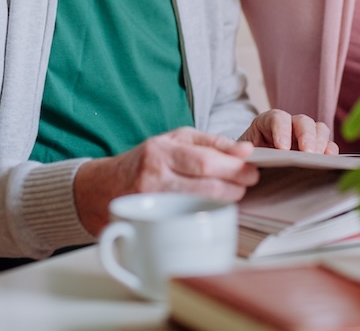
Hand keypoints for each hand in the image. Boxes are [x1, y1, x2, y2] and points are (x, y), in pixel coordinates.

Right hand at [73, 127, 257, 234]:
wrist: (107, 186)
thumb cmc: (148, 159)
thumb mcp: (175, 139)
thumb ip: (209, 142)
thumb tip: (243, 150)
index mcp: (161, 150)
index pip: (205, 158)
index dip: (233, 164)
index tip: (251, 164)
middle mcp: (155, 174)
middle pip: (205, 181)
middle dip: (235, 181)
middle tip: (249, 179)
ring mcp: (153, 200)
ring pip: (201, 201)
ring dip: (227, 197)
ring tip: (236, 191)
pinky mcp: (154, 219)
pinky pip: (190, 215)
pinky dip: (210, 209)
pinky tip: (218, 204)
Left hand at [238, 110, 339, 153]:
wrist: (251, 166)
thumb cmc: (246, 158)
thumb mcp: (241, 154)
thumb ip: (244, 153)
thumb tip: (246, 158)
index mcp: (267, 122)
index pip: (277, 118)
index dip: (281, 130)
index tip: (282, 148)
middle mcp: (289, 125)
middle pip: (302, 121)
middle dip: (306, 136)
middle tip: (306, 153)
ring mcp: (304, 135)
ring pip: (318, 129)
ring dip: (320, 142)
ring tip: (318, 158)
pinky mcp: (316, 148)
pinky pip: (328, 145)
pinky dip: (330, 152)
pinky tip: (329, 162)